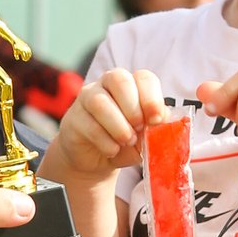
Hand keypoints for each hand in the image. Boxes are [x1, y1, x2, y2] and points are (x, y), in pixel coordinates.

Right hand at [51, 68, 166, 181]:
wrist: (97, 159)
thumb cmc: (125, 141)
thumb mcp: (145, 136)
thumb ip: (155, 128)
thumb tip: (163, 123)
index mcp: (132, 84)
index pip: (144, 77)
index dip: (152, 98)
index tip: (156, 120)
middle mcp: (108, 84)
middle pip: (119, 79)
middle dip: (133, 107)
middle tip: (140, 128)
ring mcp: (88, 98)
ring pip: (99, 102)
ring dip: (118, 125)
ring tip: (127, 141)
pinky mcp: (74, 118)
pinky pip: (89, 125)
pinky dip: (105, 141)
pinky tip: (112, 150)